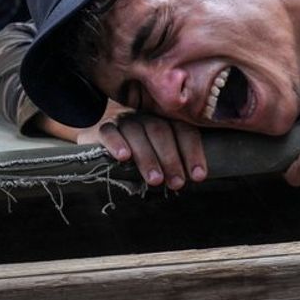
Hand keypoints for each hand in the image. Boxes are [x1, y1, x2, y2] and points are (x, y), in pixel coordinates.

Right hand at [82, 110, 206, 190]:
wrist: (102, 143)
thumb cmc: (143, 154)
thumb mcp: (162, 156)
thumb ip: (178, 159)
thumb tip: (197, 177)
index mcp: (166, 119)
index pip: (183, 129)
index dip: (192, 152)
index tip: (198, 176)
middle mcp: (146, 115)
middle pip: (160, 131)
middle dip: (171, 159)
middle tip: (177, 183)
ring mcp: (124, 120)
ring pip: (137, 132)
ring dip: (148, 157)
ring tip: (155, 180)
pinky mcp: (103, 128)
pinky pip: (109, 132)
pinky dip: (117, 144)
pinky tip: (123, 157)